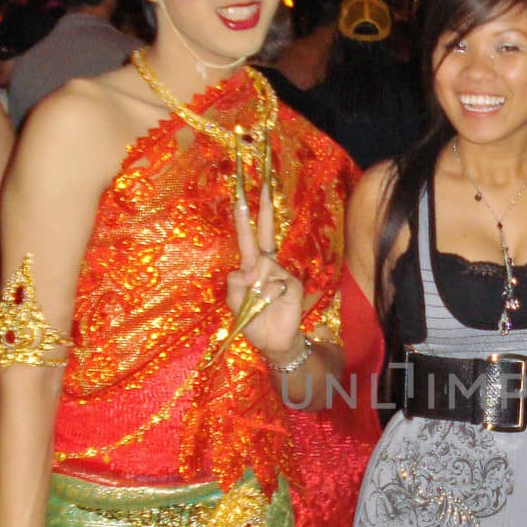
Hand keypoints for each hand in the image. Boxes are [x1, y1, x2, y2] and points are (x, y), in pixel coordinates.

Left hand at [227, 182, 308, 363]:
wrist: (273, 343)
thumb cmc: (253, 321)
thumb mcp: (234, 302)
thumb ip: (235, 283)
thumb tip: (250, 268)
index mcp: (250, 267)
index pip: (248, 237)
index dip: (245, 218)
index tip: (241, 195)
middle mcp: (267, 265)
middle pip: (266, 232)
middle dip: (264, 209)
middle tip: (263, 183)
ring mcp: (281, 273)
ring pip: (263, 265)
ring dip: (257, 286)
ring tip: (260, 304)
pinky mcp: (293, 285)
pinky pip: (276, 280)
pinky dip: (269, 293)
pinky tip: (272, 303)